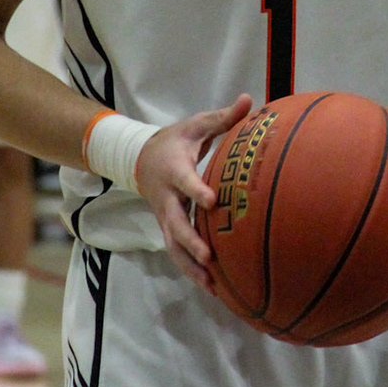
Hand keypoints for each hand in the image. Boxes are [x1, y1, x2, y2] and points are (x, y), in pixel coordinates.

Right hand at [137, 94, 253, 292]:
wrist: (138, 158)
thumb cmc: (176, 140)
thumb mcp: (195, 124)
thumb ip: (222, 117)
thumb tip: (249, 99)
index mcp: (175, 169)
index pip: (185, 182)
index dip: (196, 191)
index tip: (212, 202)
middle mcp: (167, 197)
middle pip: (174, 223)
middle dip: (190, 241)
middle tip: (209, 257)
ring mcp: (165, 216)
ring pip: (173, 245)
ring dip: (190, 266)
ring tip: (211, 286)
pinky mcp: (168, 227)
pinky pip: (177, 252)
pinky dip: (191, 270)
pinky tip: (212, 287)